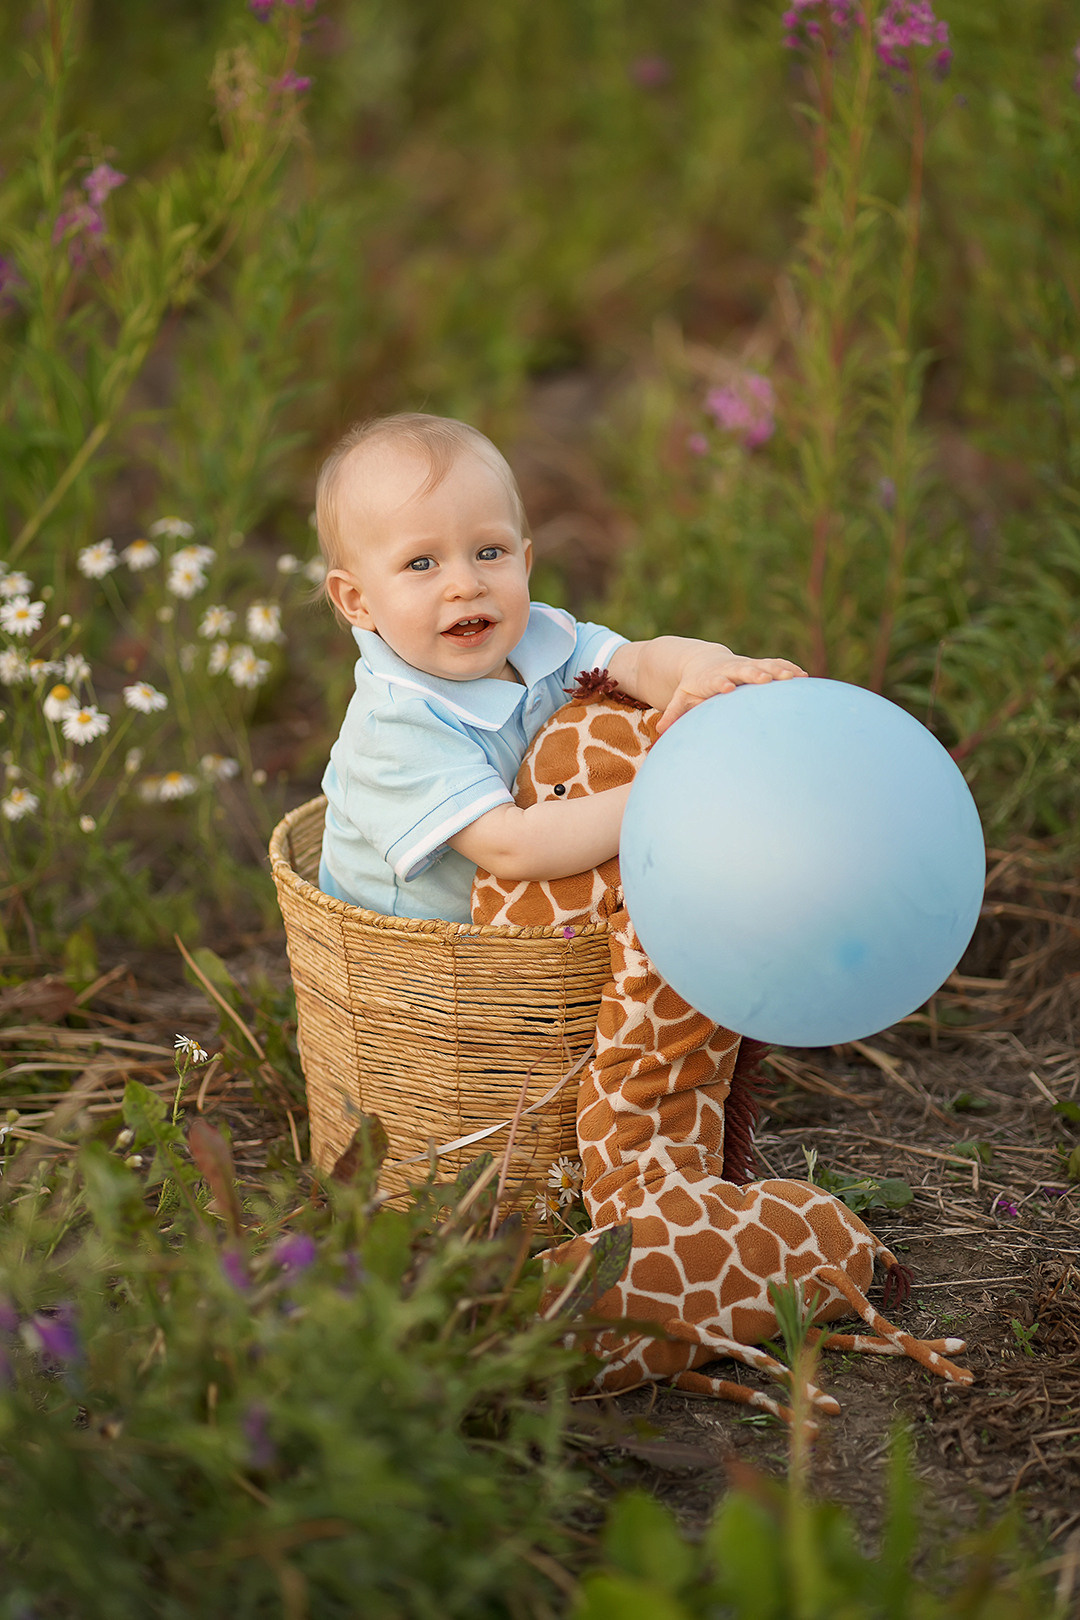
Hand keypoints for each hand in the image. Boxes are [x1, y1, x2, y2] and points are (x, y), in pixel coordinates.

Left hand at [655, 653, 806, 734]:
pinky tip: (805, 677)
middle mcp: (731, 669)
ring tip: (795, 677)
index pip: (716, 680)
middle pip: (743, 670)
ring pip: (764, 665)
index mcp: (711, 678)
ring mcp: (747, 666)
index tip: (727, 687)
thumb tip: (660, 730)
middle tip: (767, 679)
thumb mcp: (681, 698)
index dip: (721, 683)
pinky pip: (776, 665)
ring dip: (779, 670)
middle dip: (754, 674)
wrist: (703, 661)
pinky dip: (789, 669)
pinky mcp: (759, 665)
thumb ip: (674, 713)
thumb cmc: (693, 686)